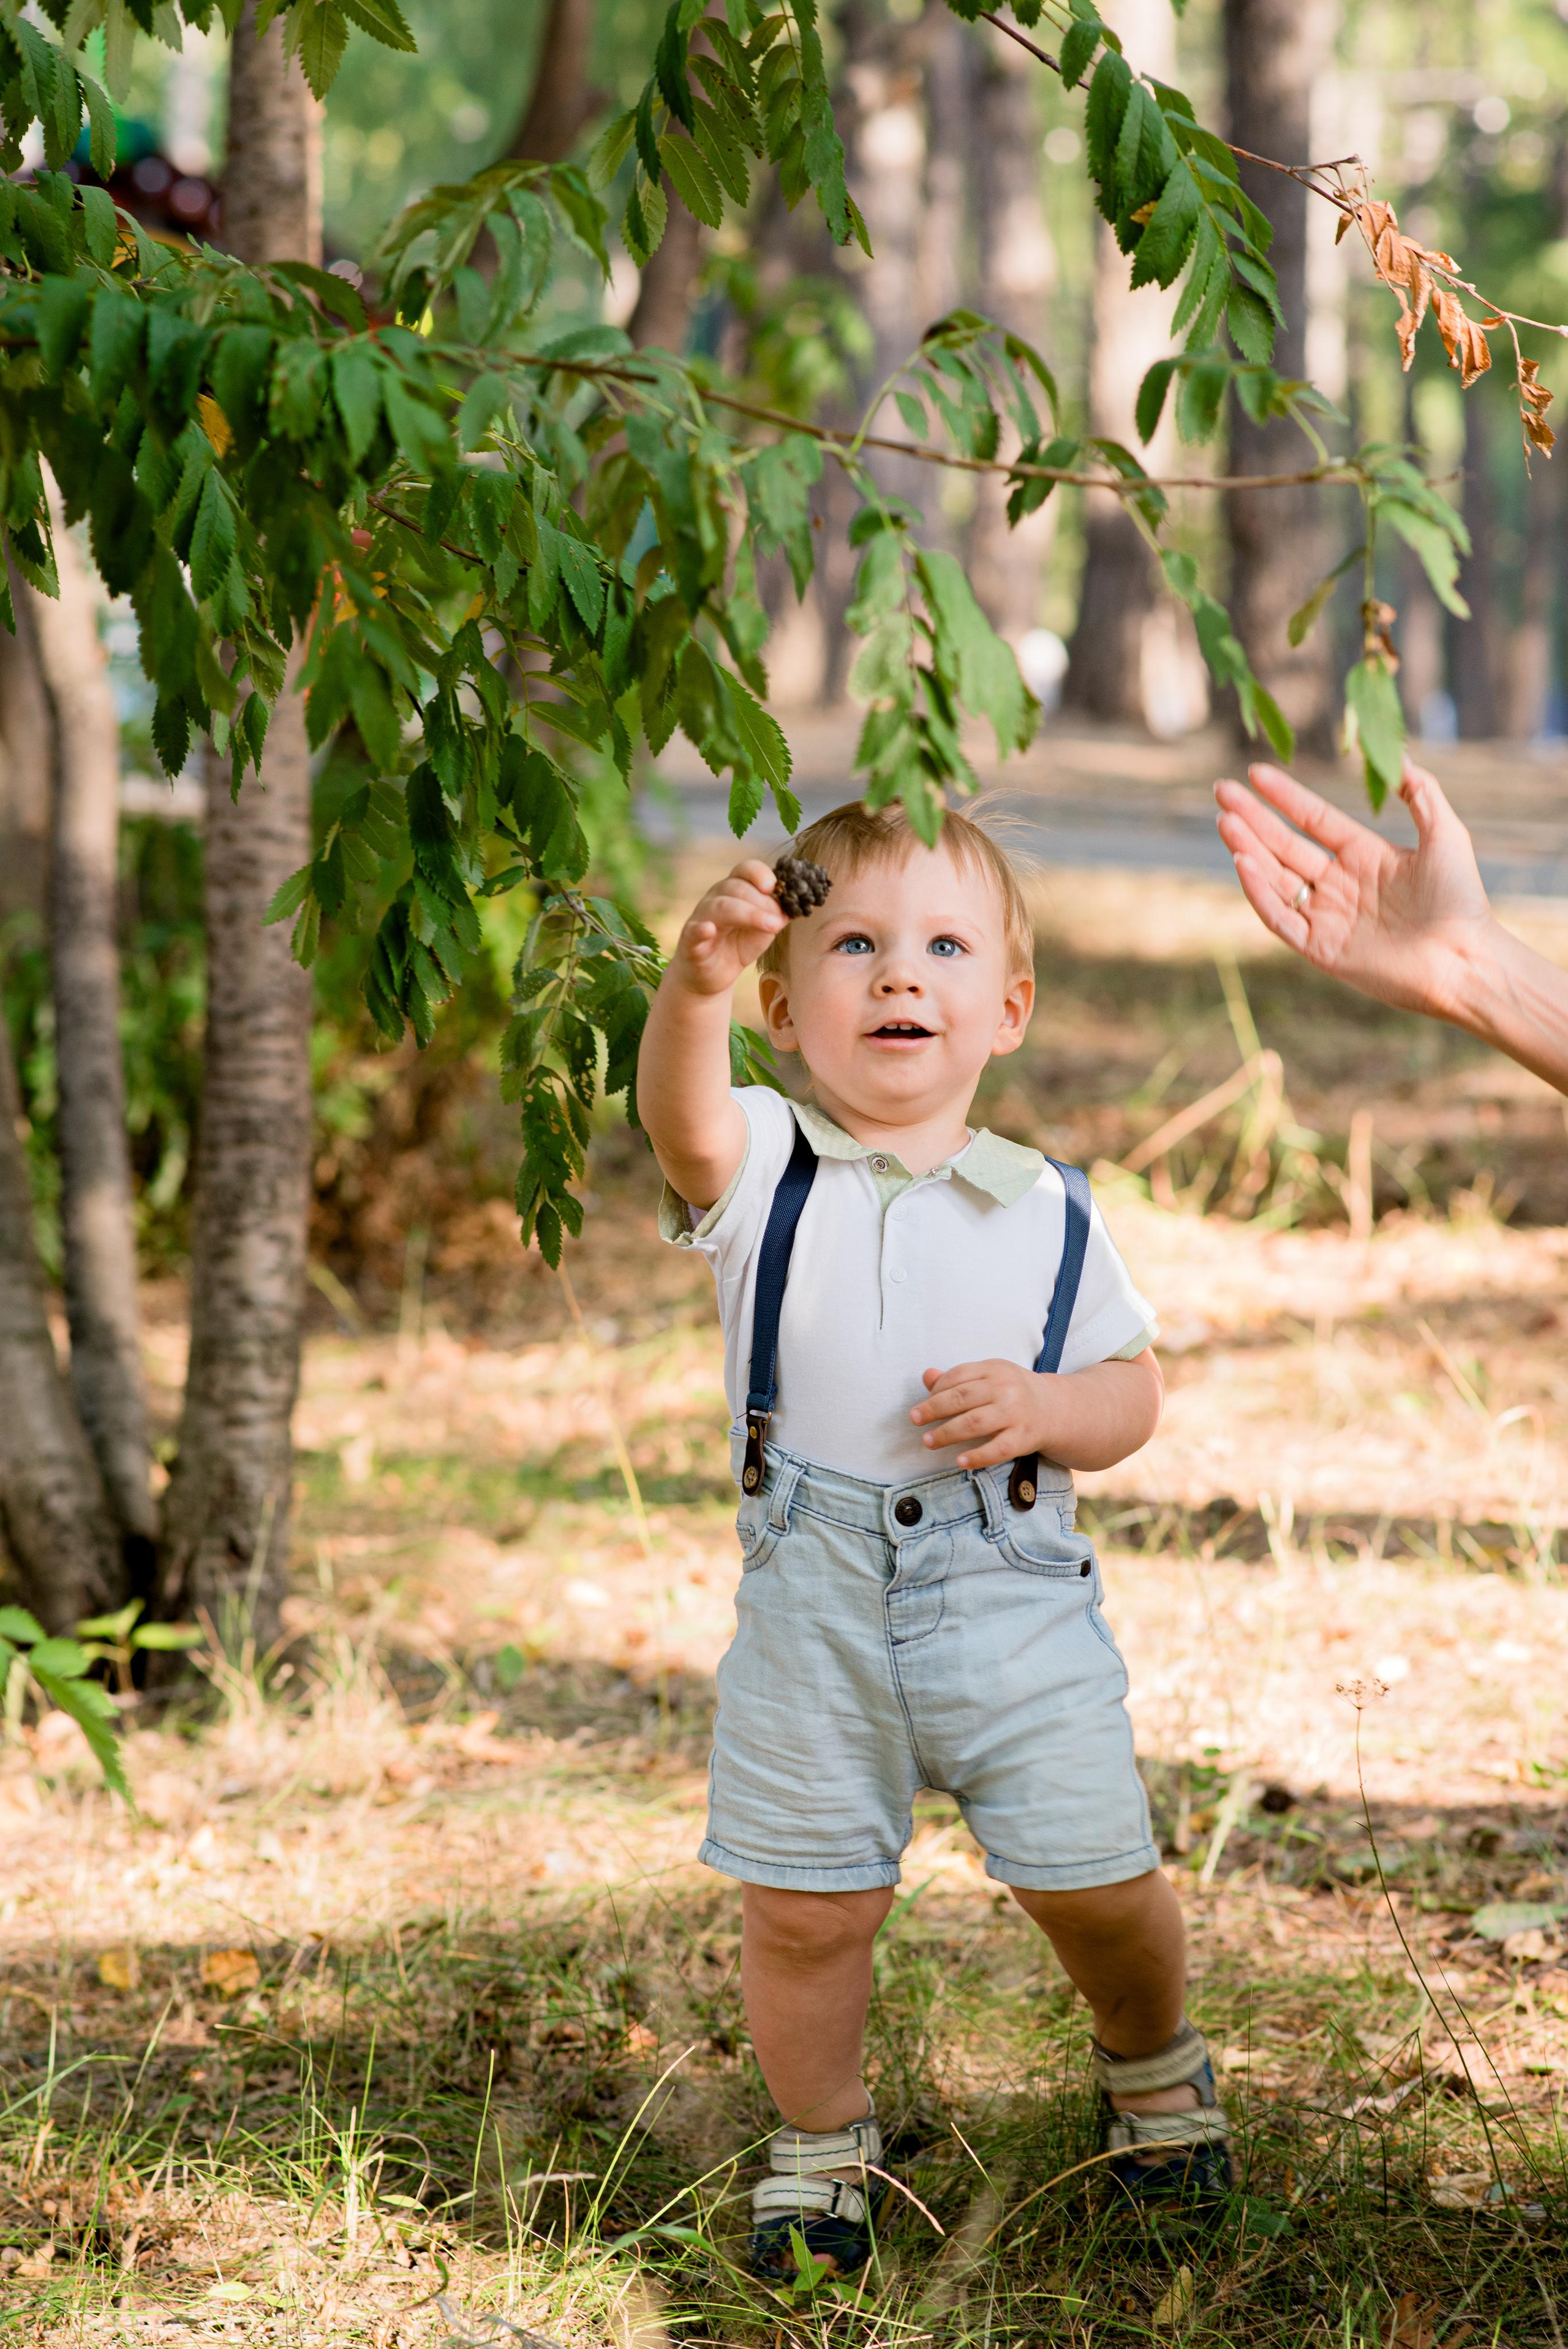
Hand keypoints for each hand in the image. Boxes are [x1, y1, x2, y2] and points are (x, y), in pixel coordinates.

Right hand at [670, 858, 787, 997]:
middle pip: (736, 888)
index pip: (744, 870)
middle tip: (779, 922)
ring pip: (721, 906)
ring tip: (770, 927)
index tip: (774, 886)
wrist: (712, 975)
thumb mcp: (763, 929)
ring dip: (748, 914)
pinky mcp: (691, 941)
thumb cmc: (738, 945)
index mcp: (733, 890)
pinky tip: (709, 929)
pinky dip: (701, 929)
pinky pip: (694, 931)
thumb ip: (776, 915)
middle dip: (762, 902)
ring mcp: (701, 918)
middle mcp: (715, 898)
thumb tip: (794, 905)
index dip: (759, 873)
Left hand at [911, 1359, 1045, 1470]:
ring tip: (928, 1440)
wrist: (1055, 1409)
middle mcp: (1006, 1388)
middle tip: (914, 1419)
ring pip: (975, 1423)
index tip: (923, 1403)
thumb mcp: (989, 1377)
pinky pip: (997, 1449)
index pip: (958, 1376)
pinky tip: (959, 1461)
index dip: (936, 1389)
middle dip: (934, 1409)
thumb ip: (958, 1378)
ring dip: (947, 1433)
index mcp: (995, 1369)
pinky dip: (977, 1456)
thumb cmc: (1012, 1392)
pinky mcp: (1024, 1437)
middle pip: (962, 1398)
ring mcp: (1016, 1413)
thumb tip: (927, 1376)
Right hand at [1214, 759, 1497, 1024]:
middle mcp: (1340, 885)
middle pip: (1284, 845)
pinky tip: (1244, 862)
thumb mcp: (1445, 833)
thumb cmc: (1460, 899)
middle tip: (1221, 791)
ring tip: (1225, 821)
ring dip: (1248, 849)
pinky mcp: (1320, 949)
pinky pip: (1280, 918)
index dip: (1285, 796)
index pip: (1313, 819)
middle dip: (1251, 818)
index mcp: (1364, 856)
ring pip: (1275, 878)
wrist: (1464, 959)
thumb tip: (1396, 753)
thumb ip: (1421, 792)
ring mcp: (1327, 917)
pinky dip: (1259, 892)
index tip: (1256, 773)